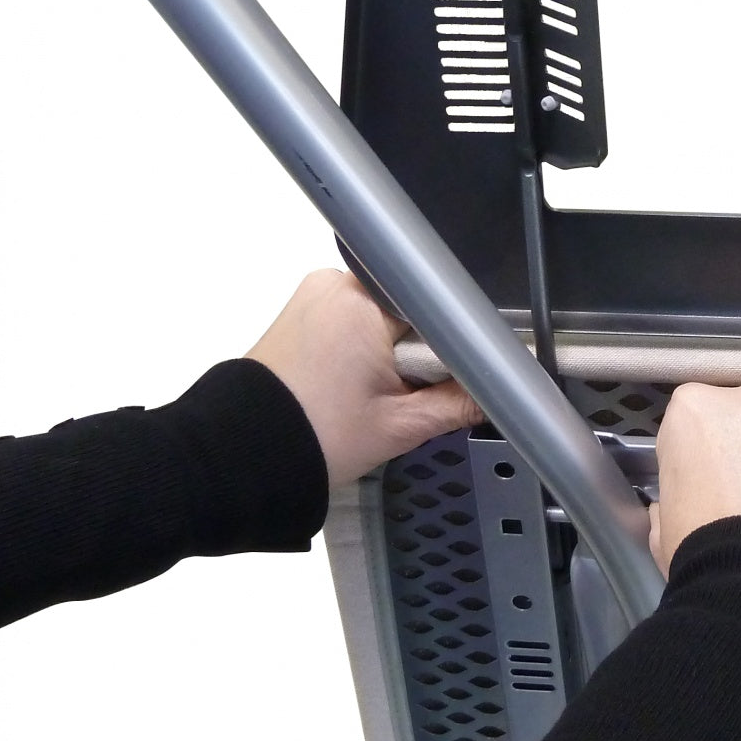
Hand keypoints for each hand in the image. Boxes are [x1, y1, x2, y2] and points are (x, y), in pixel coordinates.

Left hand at [247, 269, 483, 487]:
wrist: (236, 457)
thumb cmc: (311, 437)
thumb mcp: (398, 426)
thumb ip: (460, 403)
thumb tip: (504, 394)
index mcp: (361, 300)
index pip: (436, 302)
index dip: (458, 337)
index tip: (468, 366)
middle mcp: (336, 283)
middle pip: (413, 304)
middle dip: (425, 346)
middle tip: (419, 388)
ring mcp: (315, 294)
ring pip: (386, 312)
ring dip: (398, 346)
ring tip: (386, 390)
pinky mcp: (302, 311)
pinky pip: (357, 317)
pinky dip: (371, 345)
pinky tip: (364, 382)